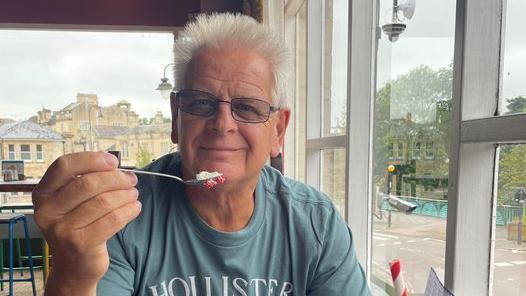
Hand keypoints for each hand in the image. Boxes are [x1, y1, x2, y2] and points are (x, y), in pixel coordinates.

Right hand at [32, 152, 140, 293]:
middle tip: (131, 180)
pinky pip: (112, 219)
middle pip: (87, 183)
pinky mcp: (80, 244)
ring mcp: (61, 229)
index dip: (91, 159)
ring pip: (103, 201)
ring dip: (125, 194)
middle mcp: (47, 211)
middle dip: (116, 178)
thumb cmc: (77, 226)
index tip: (113, 161)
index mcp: (43, 194)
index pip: (64, 166)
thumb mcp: (72, 202)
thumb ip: (85, 181)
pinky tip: (134, 208)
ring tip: (133, 194)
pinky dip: (128, 210)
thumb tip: (113, 164)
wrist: (73, 266)